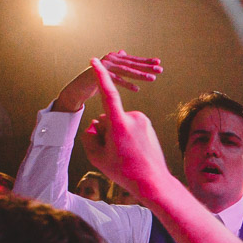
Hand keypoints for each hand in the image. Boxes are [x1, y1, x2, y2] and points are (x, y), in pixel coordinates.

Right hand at [54, 51, 161, 112]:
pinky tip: (137, 89)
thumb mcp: (107, 71)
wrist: (78, 89)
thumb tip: (123, 52)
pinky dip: (126, 84)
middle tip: (160, 69)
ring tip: (152, 79)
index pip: (132, 59)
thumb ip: (117, 62)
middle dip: (146, 66)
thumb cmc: (94, 80)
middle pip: (131, 63)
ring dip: (139, 74)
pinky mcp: (97, 75)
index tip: (158, 62)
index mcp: (113, 58)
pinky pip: (114, 80)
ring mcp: (103, 66)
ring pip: (124, 70)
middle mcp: (109, 59)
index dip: (145, 61)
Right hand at [80, 58, 169, 200]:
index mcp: (119, 123)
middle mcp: (133, 117)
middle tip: (112, 152)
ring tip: (124, 154)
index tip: (95, 61)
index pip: (108, 94)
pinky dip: (126, 134)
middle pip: (109, 117)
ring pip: (119, 121)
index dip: (100, 76)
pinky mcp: (148, 124)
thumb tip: (95, 124)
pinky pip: (130, 125)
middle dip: (105, 130)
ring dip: (116, 133)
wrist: (152, 181)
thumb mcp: (97, 156)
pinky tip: (131, 150)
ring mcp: (143, 120)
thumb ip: (89, 137)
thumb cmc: (124, 171)